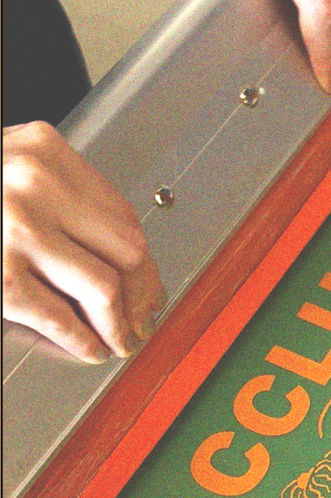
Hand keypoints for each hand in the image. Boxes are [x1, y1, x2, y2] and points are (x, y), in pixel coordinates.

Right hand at [2, 122, 164, 363]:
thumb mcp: (5, 167)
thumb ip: (51, 192)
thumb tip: (117, 253)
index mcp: (40, 149)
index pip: (121, 211)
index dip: (142, 257)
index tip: (148, 281)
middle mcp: (32, 183)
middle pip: (126, 248)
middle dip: (142, 291)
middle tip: (142, 316)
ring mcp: (14, 229)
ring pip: (105, 286)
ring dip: (119, 323)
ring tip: (119, 338)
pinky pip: (61, 316)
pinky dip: (84, 340)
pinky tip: (88, 348)